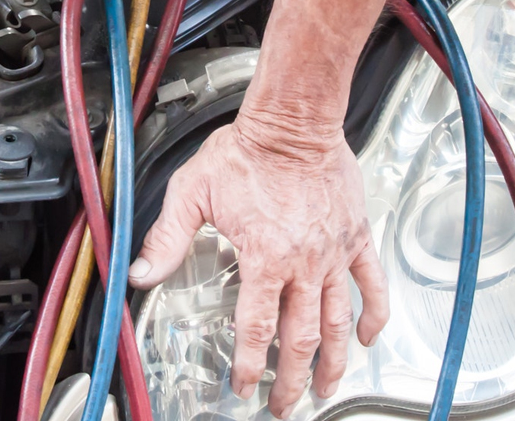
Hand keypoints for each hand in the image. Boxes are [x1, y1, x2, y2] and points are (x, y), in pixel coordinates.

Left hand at [127, 118, 388, 416]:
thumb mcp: (193, 192)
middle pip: (300, 338)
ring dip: (333, 361)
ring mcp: (333, 252)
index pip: (255, 328)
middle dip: (292, 380)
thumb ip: (167, 237)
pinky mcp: (355, 236)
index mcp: (264, 256)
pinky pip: (371, 283)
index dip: (249, 364)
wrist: (293, 121)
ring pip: (337, 321)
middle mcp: (303, 262)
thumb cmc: (246, 151)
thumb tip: (141, 272)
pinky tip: (369, 336)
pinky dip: (373, 314)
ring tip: (327, 389)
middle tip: (285, 404)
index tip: (244, 385)